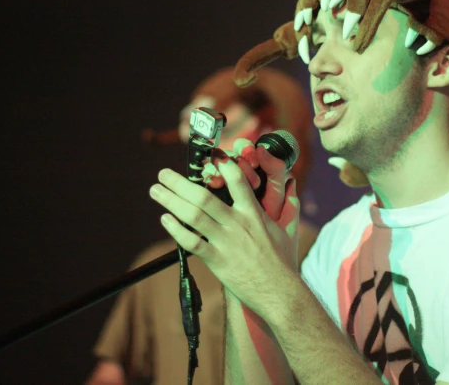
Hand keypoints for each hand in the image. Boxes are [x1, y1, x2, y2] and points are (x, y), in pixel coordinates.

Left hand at [150, 145, 300, 316]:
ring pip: (194, 216)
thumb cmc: (282, 262)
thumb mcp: (287, 229)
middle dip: (180, 183)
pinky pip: (192, 243)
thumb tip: (293, 183)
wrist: (280, 292)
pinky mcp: (217, 261)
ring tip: (156, 190)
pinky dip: (177, 230)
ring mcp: (226, 243)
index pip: (238, 182)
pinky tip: (165, 220)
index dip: (224, 166)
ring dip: (171, 201)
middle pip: (204, 197)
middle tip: (163, 173)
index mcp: (254, 214)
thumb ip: (287, 205)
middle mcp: (238, 225)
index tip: (210, 156)